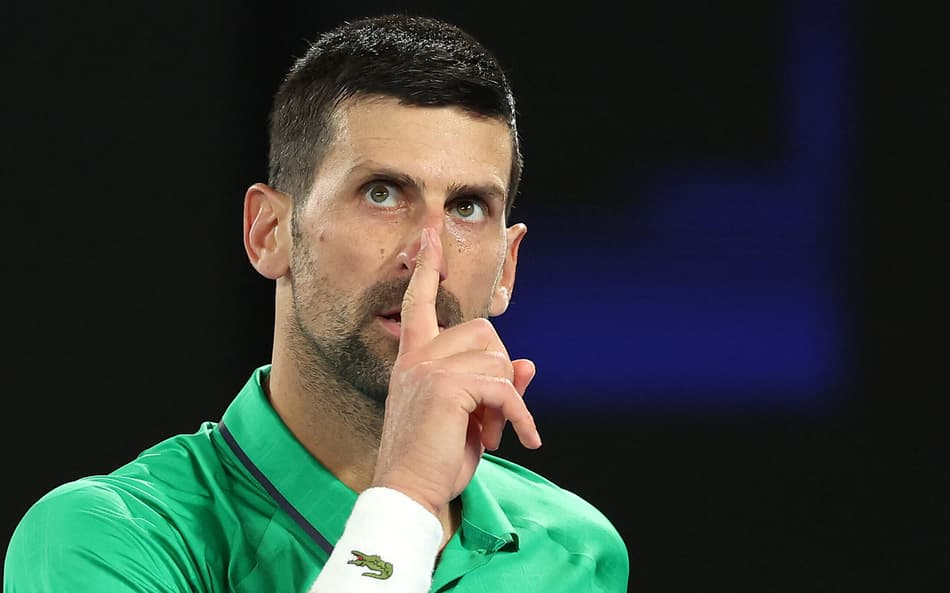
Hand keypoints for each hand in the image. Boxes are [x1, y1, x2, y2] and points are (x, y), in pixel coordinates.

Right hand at [372, 227, 540, 516]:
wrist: (411, 491)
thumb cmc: (437, 457)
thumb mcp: (472, 416)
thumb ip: (496, 385)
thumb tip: (528, 364)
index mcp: (415, 356)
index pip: (419, 302)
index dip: (428, 268)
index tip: (431, 234)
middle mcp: (418, 355)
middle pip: (484, 332)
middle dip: (500, 372)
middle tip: (493, 415)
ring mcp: (429, 367)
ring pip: (498, 361)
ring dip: (509, 402)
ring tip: (493, 431)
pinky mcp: (446, 385)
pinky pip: (505, 389)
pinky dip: (521, 416)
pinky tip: (523, 440)